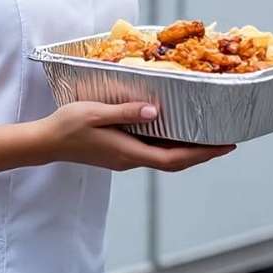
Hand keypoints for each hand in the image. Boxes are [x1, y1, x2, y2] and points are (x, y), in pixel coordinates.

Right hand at [39, 101, 235, 172]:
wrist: (46, 141)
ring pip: (165, 157)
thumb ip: (126, 112)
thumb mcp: (96, 112)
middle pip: (175, 161)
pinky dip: (171, 144)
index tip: (225, 145)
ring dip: (188, 149)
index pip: (174, 159)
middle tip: (226, 140)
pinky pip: (153, 151)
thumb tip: (155, 111)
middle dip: (203, 153)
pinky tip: (175, 131)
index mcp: (129, 152)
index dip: (202, 154)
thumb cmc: (68, 125)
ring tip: (208, 135)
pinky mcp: (120, 152)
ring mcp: (126, 157)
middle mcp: (131, 159)